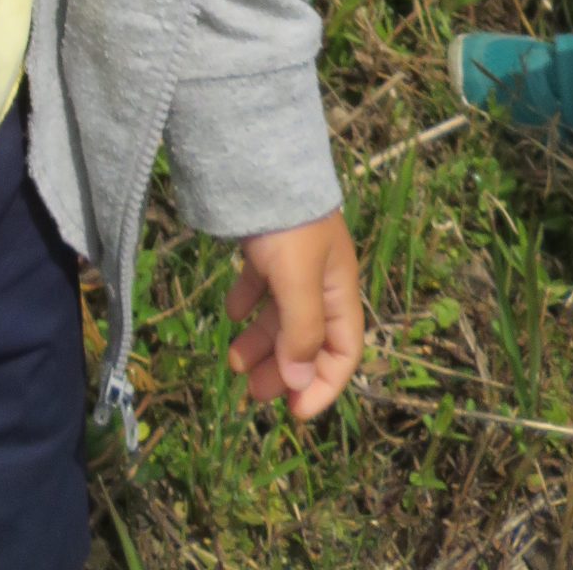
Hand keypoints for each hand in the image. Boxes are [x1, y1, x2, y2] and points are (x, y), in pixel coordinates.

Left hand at [225, 211, 362, 420]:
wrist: (261, 160)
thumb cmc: (288, 224)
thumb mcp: (298, 280)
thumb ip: (301, 332)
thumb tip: (300, 383)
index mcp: (339, 292)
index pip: (342, 353)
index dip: (322, 386)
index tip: (293, 413)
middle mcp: (320, 280)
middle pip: (307, 339)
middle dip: (283, 369)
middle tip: (251, 394)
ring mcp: (292, 262)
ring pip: (280, 315)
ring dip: (260, 342)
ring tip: (232, 361)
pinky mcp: (267, 245)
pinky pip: (260, 285)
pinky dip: (247, 303)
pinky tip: (229, 314)